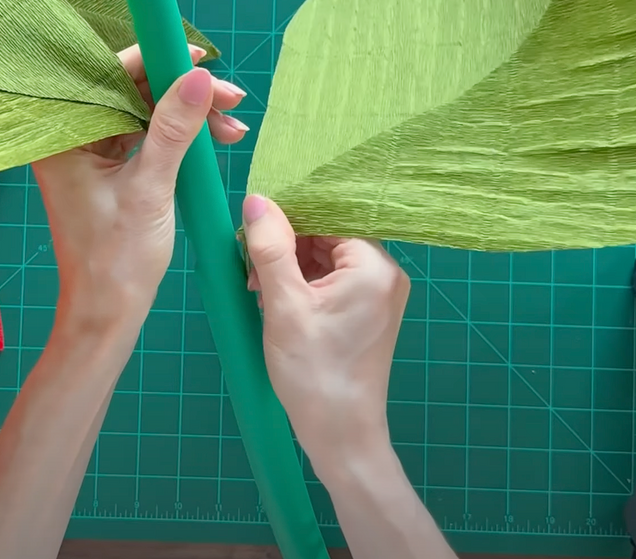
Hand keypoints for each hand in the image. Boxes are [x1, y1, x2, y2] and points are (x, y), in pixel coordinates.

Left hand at [33, 45, 246, 338]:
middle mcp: (70, 138)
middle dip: (183, 92)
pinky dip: (179, 136)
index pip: (110, 76)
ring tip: (234, 128)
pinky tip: (215, 140)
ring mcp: (88, 154)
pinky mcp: (107, 170)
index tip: (202, 59)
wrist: (107, 313)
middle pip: (131, 91)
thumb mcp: (152, 187)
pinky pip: (145, 136)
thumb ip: (174, 128)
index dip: (157, 60)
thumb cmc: (117, 259)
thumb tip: (198, 76)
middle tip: (231, 99)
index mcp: (64, 136)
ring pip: (143, 113)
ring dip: (189, 116)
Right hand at [241, 194, 409, 468]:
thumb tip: (257, 200)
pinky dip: (303, 284)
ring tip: (258, 286)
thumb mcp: (283, 305)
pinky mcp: (367, 313)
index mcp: (373, 266)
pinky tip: (275, 299)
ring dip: (291, 265)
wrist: (341, 434)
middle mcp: (385, 274)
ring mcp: (378, 295)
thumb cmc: (314, 372)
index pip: (330, 216)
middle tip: (250, 265)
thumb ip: (270, 248)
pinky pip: (333, 281)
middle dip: (287, 244)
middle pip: (329, 235)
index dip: (289, 216)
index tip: (253, 227)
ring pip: (327, 258)